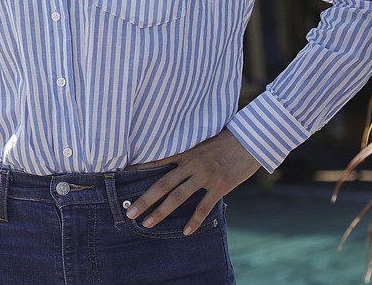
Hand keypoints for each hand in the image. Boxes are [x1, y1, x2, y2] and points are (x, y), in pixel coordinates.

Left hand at [123, 129, 259, 235]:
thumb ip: (186, 153)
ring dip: (161, 211)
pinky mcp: (220, 186)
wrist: (250, 139)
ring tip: (147, 223)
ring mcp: (205, 175)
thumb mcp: (200, 142)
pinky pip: (204, 206)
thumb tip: (173, 162)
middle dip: (144, 199)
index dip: (138, 170)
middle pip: (162, 184)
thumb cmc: (225, 140)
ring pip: (178, 196)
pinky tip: (186, 231)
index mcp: (184, 152)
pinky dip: (194, 220)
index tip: (122, 179)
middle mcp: (191, 164)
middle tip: (130, 213)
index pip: (155, 162)